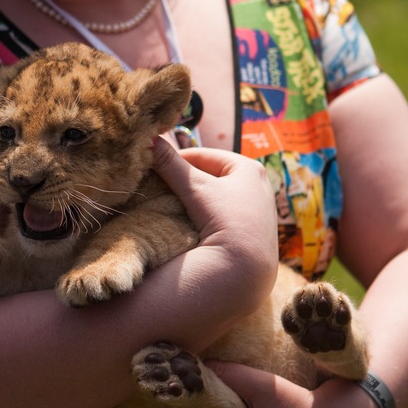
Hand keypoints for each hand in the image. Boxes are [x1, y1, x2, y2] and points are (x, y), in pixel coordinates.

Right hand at [152, 139, 278, 258]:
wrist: (246, 270)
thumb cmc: (225, 219)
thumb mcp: (195, 187)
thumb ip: (170, 162)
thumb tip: (147, 138)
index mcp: (249, 168)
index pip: (204, 156)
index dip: (177, 161)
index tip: (156, 170)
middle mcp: (260, 185)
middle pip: (211, 176)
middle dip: (187, 181)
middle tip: (163, 189)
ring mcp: (259, 211)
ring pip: (217, 197)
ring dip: (197, 200)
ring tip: (177, 208)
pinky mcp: (255, 234)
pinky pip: (226, 216)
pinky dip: (209, 216)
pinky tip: (196, 226)